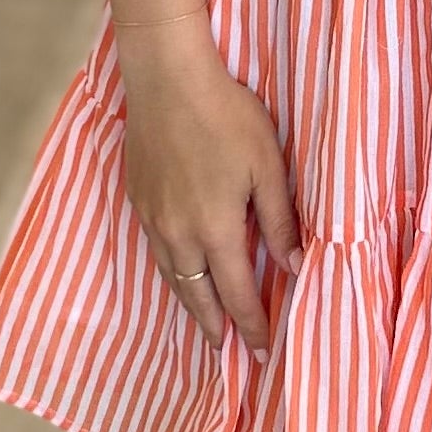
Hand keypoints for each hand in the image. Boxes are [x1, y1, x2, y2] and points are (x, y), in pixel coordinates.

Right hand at [117, 25, 302, 356]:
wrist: (167, 79)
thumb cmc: (226, 116)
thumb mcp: (268, 167)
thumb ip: (280, 220)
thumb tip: (294, 266)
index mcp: (215, 230)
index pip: (236, 294)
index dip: (250, 325)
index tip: (260, 351)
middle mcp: (178, 234)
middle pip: (196, 296)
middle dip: (214, 326)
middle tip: (227, 350)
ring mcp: (152, 217)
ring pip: (171, 276)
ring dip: (189, 303)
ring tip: (203, 321)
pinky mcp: (137, 198)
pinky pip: (155, 250)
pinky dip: (171, 272)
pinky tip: (179, 270)